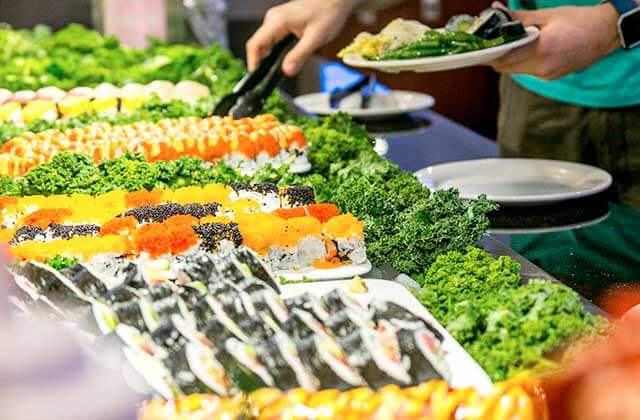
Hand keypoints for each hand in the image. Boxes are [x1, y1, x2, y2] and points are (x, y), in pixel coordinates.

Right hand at [246, 0, 361, 75]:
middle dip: (263, 62)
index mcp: (278, 21)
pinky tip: (286, 58)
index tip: (256, 77)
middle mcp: (274, 18)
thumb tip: (286, 71)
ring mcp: (277, 19)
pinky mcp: (283, 21)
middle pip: (259, 44)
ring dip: (271, 57)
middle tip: (271, 79)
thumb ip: (299, 56)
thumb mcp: (315, 38)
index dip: (253, 62)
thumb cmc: (329, 13)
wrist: (337, 0)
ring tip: (279, 70)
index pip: (255, 44)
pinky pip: (274, 39)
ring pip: (266, 42)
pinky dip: (277, 50)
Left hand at [490, 2, 620, 79]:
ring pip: (516, 71)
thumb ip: (518, 17)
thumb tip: (496, 9)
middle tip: (490, 43)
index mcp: (542, 49)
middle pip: (506, 68)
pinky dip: (521, 62)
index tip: (479, 46)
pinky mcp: (551, 76)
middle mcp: (543, 66)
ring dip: (509, 60)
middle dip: (496, 56)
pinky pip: (528, 71)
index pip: (504, 58)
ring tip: (508, 44)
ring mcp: (547, 74)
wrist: (606, 32)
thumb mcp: (547, 15)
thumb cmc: (579, 20)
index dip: (489, 53)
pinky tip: (525, 49)